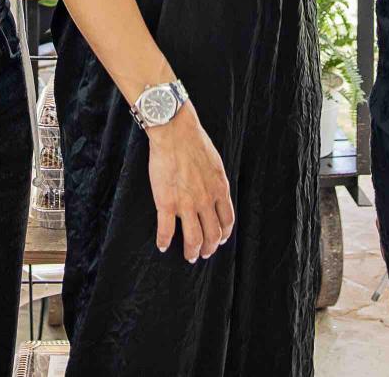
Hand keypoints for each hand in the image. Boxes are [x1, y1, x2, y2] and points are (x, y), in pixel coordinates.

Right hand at [145, 105, 234, 262]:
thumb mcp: (216, 164)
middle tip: (204, 254)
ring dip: (192, 251)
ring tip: (189, 256)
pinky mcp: (166, 203)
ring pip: (194, 239)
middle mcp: (206, 201)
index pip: (226, 221)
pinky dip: (164, 242)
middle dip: (210, 248)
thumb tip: (216, 192)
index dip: (223, 234)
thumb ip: (216, 182)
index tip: (220, 240)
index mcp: (220, 190)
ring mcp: (186, 204)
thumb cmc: (194, 142)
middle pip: (212, 235)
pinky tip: (162, 246)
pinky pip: (166, 230)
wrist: (176, 133)